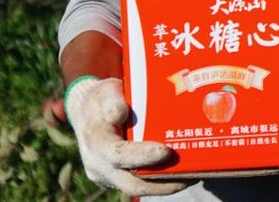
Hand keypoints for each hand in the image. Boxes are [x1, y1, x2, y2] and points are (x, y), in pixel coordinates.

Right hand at [64, 77, 191, 196]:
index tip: (166, 151)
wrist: (86, 113)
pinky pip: (139, 184)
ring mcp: (108, 176)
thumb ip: (112, 99)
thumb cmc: (101, 99)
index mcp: (96, 143)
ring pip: (137, 188)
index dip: (142, 156)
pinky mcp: (118, 178)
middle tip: (189, 174)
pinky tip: (182, 174)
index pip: (118, 155)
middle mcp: (99, 165)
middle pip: (131, 183)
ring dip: (165, 186)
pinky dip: (160, 182)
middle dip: (161, 182)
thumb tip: (120, 112)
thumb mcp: (104, 91)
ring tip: (192, 177)